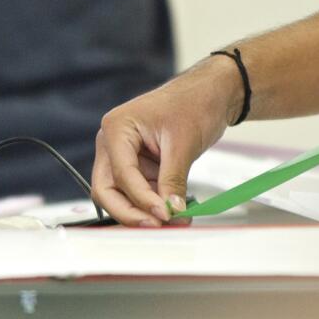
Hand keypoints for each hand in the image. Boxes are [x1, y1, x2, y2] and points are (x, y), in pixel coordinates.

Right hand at [93, 57, 241, 226]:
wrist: (210, 94)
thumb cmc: (194, 102)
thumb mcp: (183, 144)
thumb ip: (173, 181)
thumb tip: (171, 211)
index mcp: (117, 129)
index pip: (122, 174)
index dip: (142, 199)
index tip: (164, 214)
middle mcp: (113, 144)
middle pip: (107, 190)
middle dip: (130, 212)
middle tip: (156, 225)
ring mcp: (123, 156)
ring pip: (120, 196)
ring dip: (144, 211)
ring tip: (173, 220)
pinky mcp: (137, 166)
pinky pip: (138, 193)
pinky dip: (154, 205)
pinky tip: (174, 212)